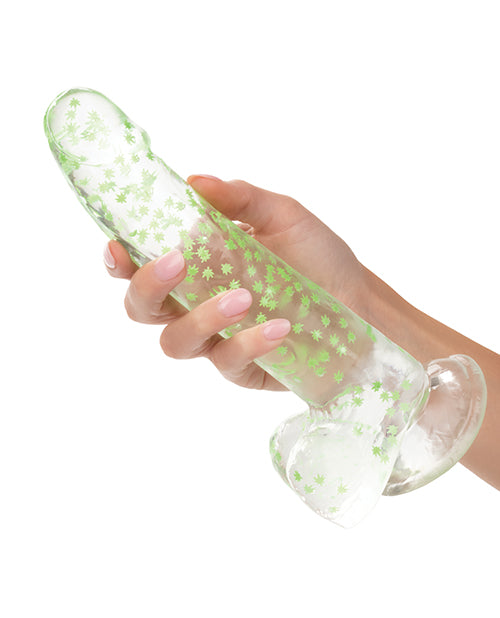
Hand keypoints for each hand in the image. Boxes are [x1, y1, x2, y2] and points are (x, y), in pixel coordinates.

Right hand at [103, 176, 365, 389]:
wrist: (359, 303)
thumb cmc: (318, 258)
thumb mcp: (283, 216)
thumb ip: (240, 199)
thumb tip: (196, 180)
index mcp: (197, 265)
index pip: (142, 265)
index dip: (120, 259)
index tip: (118, 244)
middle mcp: (196, 303)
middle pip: (142, 309)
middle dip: (147, 287)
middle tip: (176, 262)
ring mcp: (217, 339)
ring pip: (176, 342)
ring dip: (200, 317)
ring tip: (243, 297)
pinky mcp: (242, 368)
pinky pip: (228, 360)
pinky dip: (249, 342)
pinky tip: (279, 326)